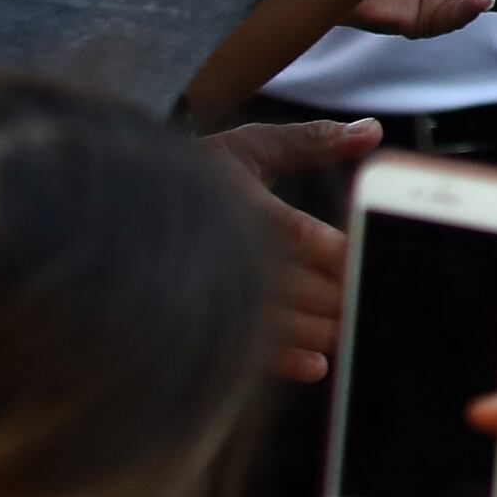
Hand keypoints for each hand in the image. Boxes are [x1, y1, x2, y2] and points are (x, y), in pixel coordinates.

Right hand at [206, 117, 384, 379]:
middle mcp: (221, 252)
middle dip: (338, 297)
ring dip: (319, 332)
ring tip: (356, 333)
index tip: (370, 260)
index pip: (294, 233)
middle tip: (376, 303)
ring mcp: (207, 292)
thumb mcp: (251, 148)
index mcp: (236, 206)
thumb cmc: (200, 174)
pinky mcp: (196, 322)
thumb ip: (313, 141)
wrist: (120, 208)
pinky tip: (318, 366)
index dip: (335, 252)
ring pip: (273, 322)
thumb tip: (375, 130)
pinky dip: (284, 361)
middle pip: (291, 284)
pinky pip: (244, 348)